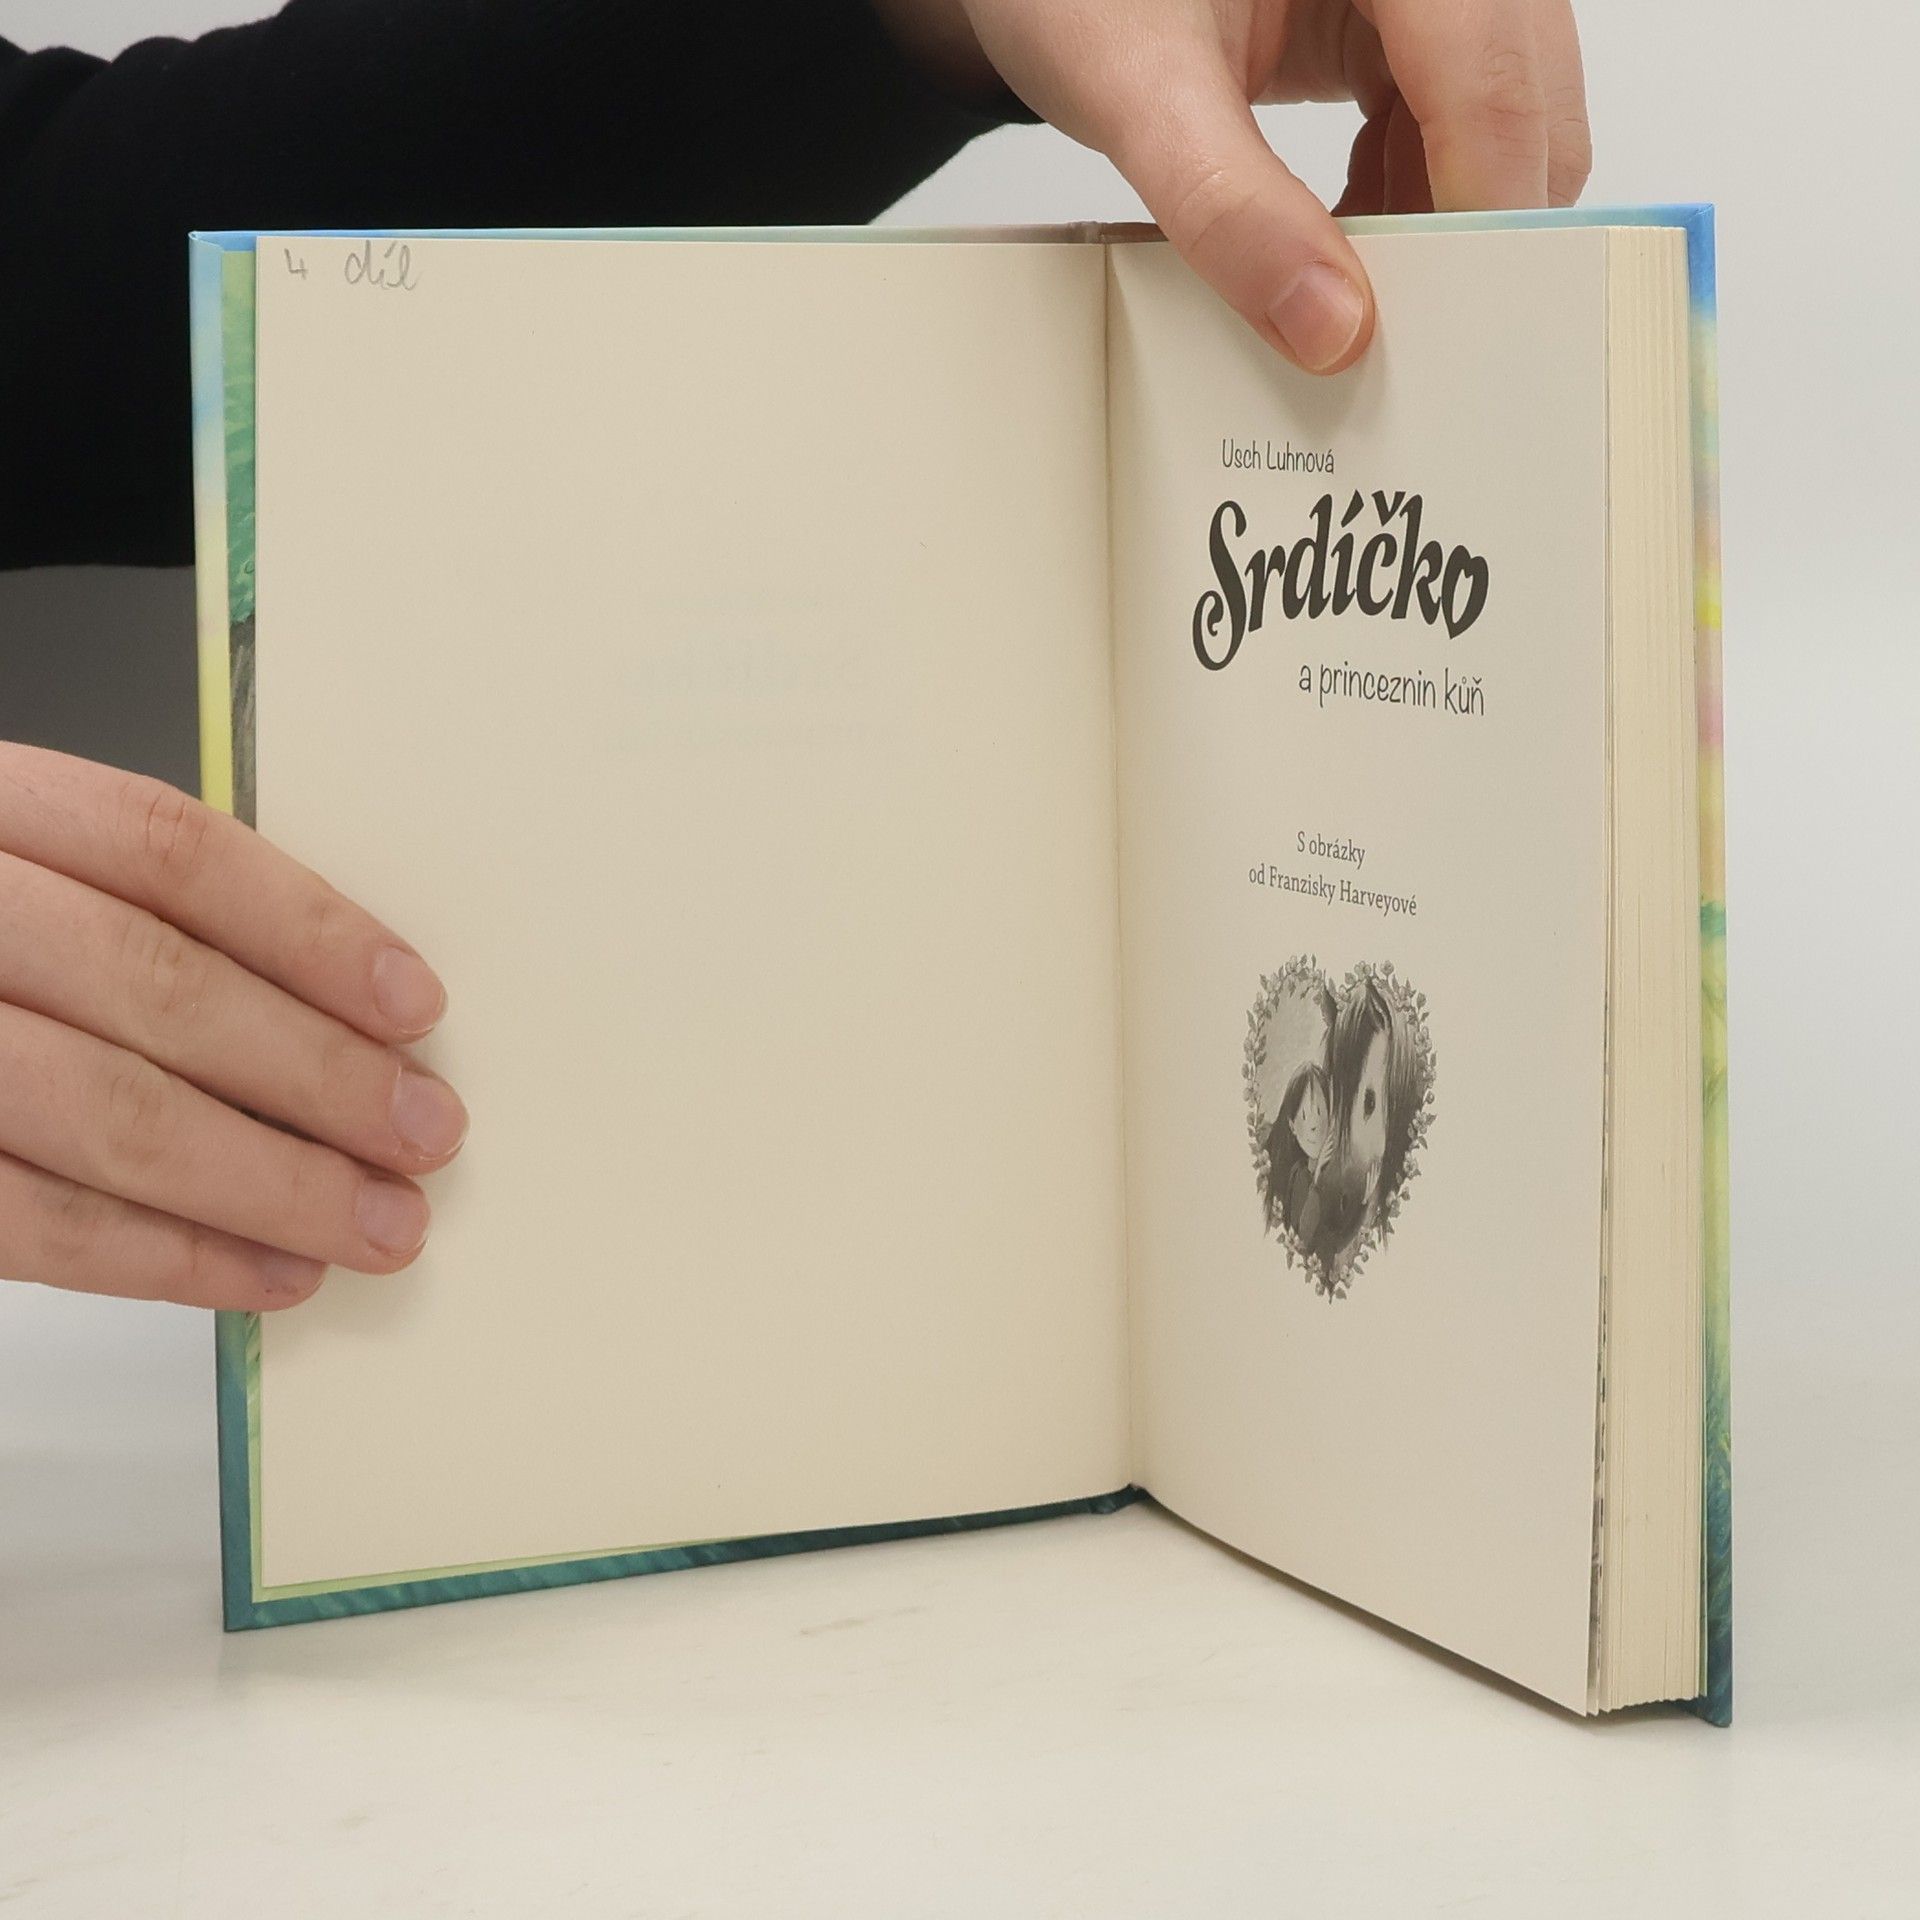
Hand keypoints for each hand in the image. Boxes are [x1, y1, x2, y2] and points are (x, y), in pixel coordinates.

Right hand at [0, 745, 466, 1310]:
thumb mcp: (44, 883)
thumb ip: (158, 923)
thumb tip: (357, 1020)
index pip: (170, 853)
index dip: (308, 931)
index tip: (416, 1005)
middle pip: (157, 986)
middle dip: (316, 1073)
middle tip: (428, 1135)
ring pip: (108, 1113)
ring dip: (271, 1182)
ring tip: (380, 1225)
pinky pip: (37, 1221)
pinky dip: (171, 1256)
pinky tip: (272, 1272)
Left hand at [876, 0, 1589, 372]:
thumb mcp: (1140, 93)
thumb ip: (1229, 210)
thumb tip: (1333, 333)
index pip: (1488, 73)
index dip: (1480, 211)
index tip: (1442, 332)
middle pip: (1524, 99)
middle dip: (1471, 223)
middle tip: (1406, 337)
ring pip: (1506, 118)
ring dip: (1441, 216)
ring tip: (1351, 279)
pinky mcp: (1416, 20)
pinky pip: (1458, 119)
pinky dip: (1413, 193)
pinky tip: (1343, 233)